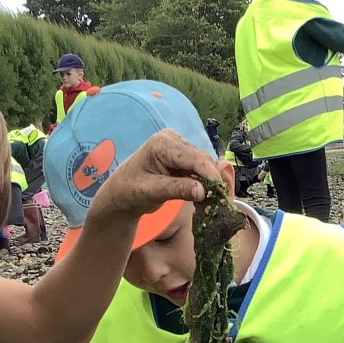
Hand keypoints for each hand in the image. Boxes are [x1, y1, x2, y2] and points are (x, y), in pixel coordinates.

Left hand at [86, 131, 218, 223]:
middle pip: (202, 159)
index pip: (194, 158)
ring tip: (211, 201)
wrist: (121, 193)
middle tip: (218, 202)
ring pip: (204, 164)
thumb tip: (203, 192)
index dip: (211, 175)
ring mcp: (178, 146)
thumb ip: (177, 189)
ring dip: (209, 182)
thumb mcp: (151, 192)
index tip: (222, 194)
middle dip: (212, 180)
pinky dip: (204, 182)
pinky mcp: (183, 156)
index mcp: (162, 144)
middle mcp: (173, 139)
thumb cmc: (130, 191)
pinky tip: (203, 195)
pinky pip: (200, 168)